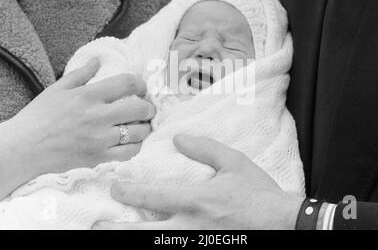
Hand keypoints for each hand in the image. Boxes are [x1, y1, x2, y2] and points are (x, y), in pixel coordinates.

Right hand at [5, 59, 154, 175]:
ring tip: (140, 126)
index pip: (127, 83)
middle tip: (146, 109)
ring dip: (144, 128)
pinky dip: (136, 146)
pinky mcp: (98, 157)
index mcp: (88, 95)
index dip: (140, 84)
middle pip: (140, 109)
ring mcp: (99, 139)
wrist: (22, 149)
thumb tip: (98, 60)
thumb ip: (81, 74)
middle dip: (148, 108)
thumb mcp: (57, 89)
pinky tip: (131, 142)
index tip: (141, 88)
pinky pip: (129, 153)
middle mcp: (97, 116)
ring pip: (138, 132)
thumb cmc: (38, 116)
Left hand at [94, 135, 303, 229]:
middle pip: (144, 231)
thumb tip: (179, 138)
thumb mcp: (233, 163)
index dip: (128, 191)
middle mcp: (190, 225)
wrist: (282, 223)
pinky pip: (173, 247)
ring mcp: (195, 242)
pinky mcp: (203, 248)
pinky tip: (145, 237)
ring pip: (154, 244)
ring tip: (108, 234)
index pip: (153, 196)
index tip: (114, 187)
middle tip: (95, 224)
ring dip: (131, 238)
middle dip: (116, 228)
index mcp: (196, 200)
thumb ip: (204, 149)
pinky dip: (156, 243)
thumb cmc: (256, 192)